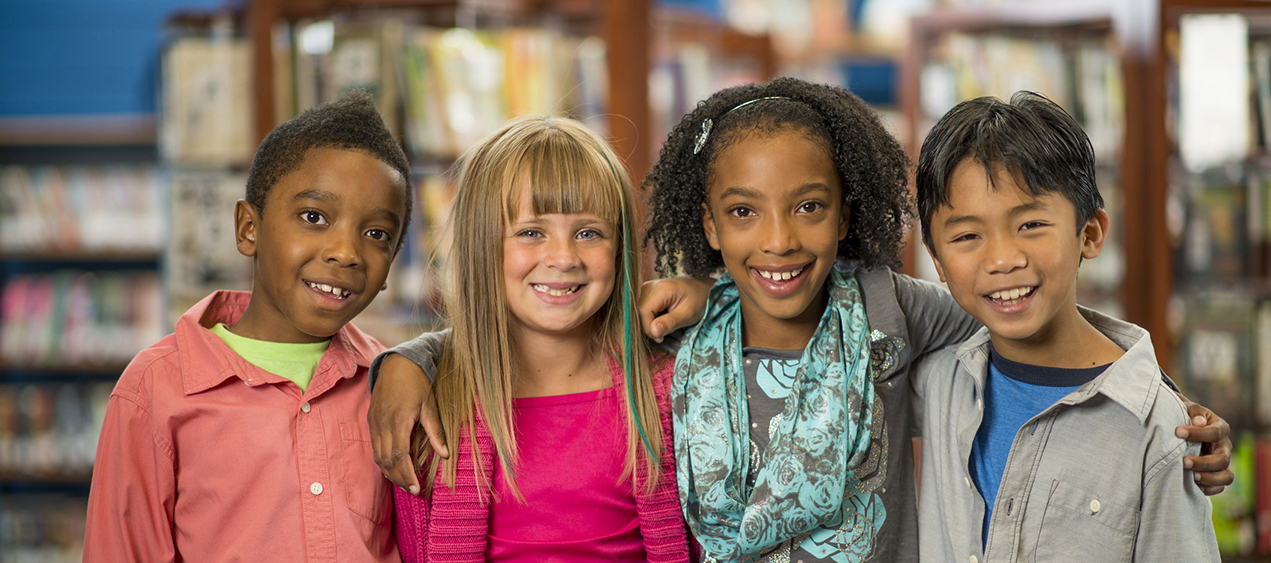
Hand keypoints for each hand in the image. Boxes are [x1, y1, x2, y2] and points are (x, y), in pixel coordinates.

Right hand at [369, 353, 445, 494]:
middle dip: (399, 478)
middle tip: (413, 490)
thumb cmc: (418, 382)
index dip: (407, 474)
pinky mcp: (371, 420)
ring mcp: (374, 422)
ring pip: (378, 456)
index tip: (417, 489)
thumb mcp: (430, 405)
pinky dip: (383, 460)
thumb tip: (445, 454)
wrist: (398, 362)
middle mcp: (382, 423)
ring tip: (405, 483)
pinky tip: (394, 467)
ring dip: (390, 472)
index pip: (399, 456)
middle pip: (386, 460)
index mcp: (398, 420)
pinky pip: (375, 446)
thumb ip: (436, 431)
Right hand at [638, 276, 713, 340]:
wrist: (703, 289)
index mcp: (661, 288)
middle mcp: (650, 285)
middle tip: (663, 335)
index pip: (643, 311)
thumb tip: (653, 332)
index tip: (660, 337)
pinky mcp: (648, 292)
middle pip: (640, 311)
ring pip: (640, 311)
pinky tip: (662, 319)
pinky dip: (651, 318)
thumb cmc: (699, 300)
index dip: (648, 328)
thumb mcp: (688, 314)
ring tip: (666, 326)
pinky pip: (643, 309)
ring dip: (650, 323)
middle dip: (649, 327)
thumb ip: (670, 322)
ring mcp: (648, 287)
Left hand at [1175, 399, 1232, 495]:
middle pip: (1223, 459)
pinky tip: (1195, 485)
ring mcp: (1222, 462)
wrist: (1182, 429)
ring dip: (1210, 478)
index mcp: (1220, 428)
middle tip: (1184, 462)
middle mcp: (1224, 446)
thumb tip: (1199, 421)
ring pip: (1226, 476)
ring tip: (1192, 476)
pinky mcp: (1217, 474)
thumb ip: (1194, 412)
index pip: (1215, 432)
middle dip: (1204, 462)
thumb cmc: (1186, 417)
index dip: (1197, 433)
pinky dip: (1210, 488)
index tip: (1177, 432)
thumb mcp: (1189, 409)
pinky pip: (1220, 486)